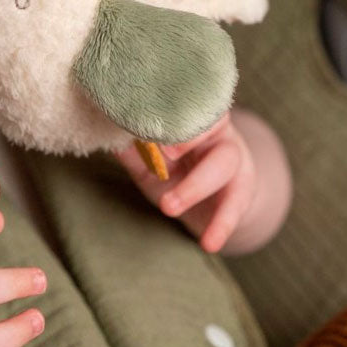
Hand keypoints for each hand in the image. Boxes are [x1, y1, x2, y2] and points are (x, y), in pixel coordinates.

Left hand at [116, 111, 256, 253]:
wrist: (206, 199)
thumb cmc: (172, 170)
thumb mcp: (148, 160)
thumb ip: (131, 149)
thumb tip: (105, 134)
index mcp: (192, 117)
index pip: (189, 103)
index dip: (175, 112)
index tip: (152, 124)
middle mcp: (218, 133)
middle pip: (211, 128)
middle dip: (187, 140)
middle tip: (166, 154)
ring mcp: (234, 161)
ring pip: (224, 165)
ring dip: (195, 186)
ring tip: (168, 207)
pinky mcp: (242, 192)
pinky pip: (235, 207)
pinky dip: (221, 225)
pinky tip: (209, 244)